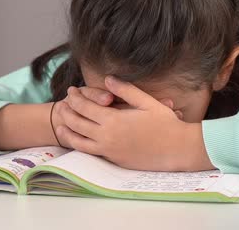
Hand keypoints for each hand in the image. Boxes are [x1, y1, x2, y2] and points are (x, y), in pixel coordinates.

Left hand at [58, 76, 213, 170]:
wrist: (177, 150)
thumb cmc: (166, 124)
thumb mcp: (146, 101)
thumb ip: (125, 90)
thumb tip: (107, 79)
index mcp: (114, 120)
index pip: (85, 107)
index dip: (75, 97)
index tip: (72, 90)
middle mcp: (107, 137)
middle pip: (77, 123)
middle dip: (67, 111)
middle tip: (63, 103)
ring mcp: (109, 151)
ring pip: (78, 141)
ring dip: (67, 131)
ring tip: (61, 123)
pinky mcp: (113, 160)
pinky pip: (89, 152)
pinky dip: (79, 144)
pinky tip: (77, 139)